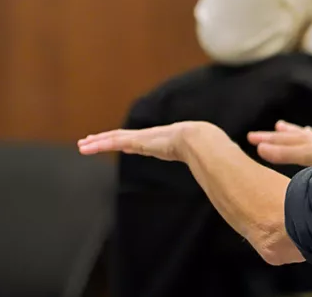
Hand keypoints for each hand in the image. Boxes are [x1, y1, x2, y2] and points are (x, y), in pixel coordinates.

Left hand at [78, 121, 220, 162]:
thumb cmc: (209, 150)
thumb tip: (229, 173)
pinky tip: (89, 145)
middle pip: (125, 138)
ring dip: (99, 142)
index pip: (142, 141)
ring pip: (117, 138)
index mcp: (166, 142)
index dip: (129, 142)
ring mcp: (146, 138)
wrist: (205, 142)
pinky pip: (116, 141)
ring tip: (83, 144)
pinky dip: (102, 143)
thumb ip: (213, 164)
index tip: (119, 143)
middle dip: (107, 140)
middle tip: (89, 142)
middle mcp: (153, 138)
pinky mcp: (140, 141)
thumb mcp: (208, 157)